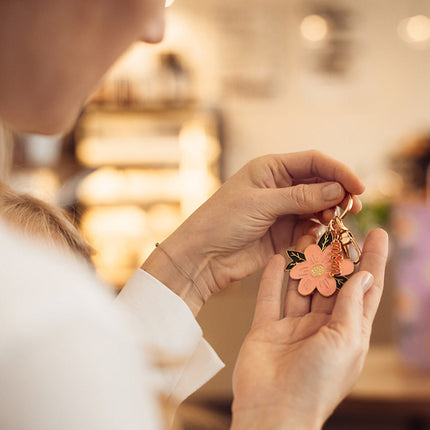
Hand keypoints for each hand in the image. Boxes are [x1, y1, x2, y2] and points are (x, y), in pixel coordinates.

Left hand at [143, 151, 364, 314]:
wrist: (202, 256)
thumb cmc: (222, 221)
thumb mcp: (261, 204)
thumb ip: (300, 197)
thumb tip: (338, 190)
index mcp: (270, 168)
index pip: (313, 162)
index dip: (338, 171)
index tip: (358, 187)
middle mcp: (278, 186)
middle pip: (319, 184)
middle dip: (337, 194)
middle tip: (352, 208)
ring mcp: (281, 210)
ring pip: (317, 207)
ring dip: (330, 213)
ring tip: (337, 222)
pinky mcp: (282, 232)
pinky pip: (309, 228)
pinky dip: (318, 231)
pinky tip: (319, 235)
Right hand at [231, 228, 387, 429]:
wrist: (273, 411)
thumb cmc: (317, 383)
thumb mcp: (345, 341)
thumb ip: (351, 305)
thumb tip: (365, 275)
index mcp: (348, 333)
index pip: (365, 289)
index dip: (374, 261)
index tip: (379, 233)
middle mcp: (321, 327)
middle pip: (331, 283)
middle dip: (335, 256)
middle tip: (335, 228)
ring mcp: (292, 328)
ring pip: (300, 286)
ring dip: (305, 262)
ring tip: (308, 234)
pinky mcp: (267, 329)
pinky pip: (270, 297)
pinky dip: (274, 278)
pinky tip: (279, 258)